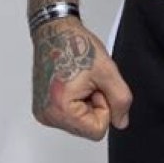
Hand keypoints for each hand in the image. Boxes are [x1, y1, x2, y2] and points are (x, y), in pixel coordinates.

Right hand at [31, 16, 132, 141]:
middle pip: (86, 129)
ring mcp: (43, 113)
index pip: (97, 131)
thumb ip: (120, 99)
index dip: (104, 106)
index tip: (96, 86)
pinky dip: (75, 101)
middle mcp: (47, 115)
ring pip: (79, 123)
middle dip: (94, 105)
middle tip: (88, 81)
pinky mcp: (42, 108)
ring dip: (85, 103)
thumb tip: (121, 122)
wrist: (55, 31)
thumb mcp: (108, 71)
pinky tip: (72, 82)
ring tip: (80, 80)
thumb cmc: (75, 44)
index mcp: (61, 109)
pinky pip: (69, 115)